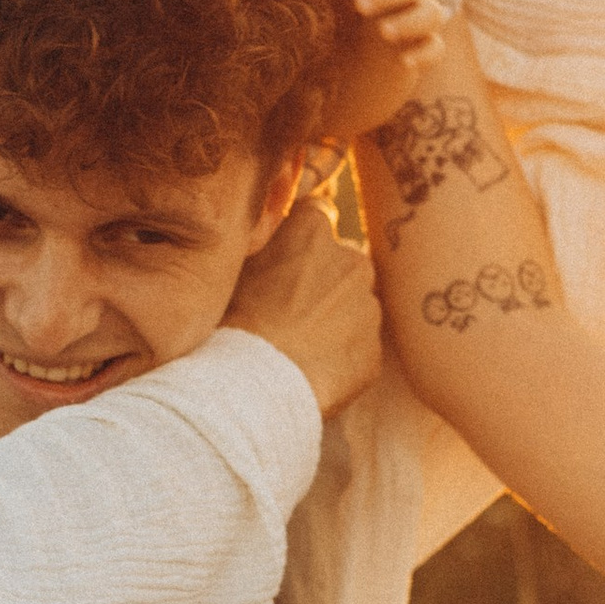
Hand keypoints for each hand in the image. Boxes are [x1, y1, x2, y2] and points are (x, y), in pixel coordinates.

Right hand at [227, 199, 382, 417]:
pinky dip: (338, 357)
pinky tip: (307, 370)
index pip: (317, 216)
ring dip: (333, 320)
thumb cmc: (231, 323)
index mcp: (313, 232)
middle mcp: (351, 261)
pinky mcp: (373, 352)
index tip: (285, 259)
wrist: (253, 387)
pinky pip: (357, 348)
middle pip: (342, 263)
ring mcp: (368, 308)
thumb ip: (260, 242)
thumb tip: (265, 232)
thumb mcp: (232, 267)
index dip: (300, 240)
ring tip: (294, 346)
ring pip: (353, 307)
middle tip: (286, 310)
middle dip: (322, 280)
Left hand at [317, 0, 448, 142]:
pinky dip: (422, 54)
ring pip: (431, 13)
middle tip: (358, 6)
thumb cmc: (349, 7)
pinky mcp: (429, 46)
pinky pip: (435, 48)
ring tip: (383, 32)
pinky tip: (403, 61)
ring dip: (408, 22)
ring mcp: (425, 16)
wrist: (360, 53)